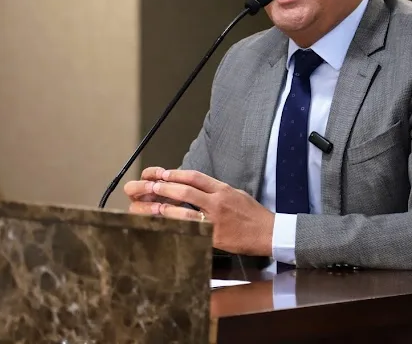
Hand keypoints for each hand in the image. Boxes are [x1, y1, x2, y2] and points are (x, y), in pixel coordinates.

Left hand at [129, 168, 273, 256]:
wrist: (269, 233)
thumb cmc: (251, 213)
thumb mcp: (234, 193)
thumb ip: (213, 190)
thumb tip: (190, 186)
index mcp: (221, 189)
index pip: (193, 177)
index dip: (173, 173)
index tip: (157, 173)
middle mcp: (216, 202)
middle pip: (184, 191)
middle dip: (161, 188)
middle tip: (142, 187)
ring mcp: (215, 221)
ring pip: (183, 211)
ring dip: (162, 208)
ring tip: (144, 206)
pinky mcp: (214, 238)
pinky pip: (191, 231)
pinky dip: (176, 227)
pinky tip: (162, 226)